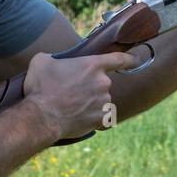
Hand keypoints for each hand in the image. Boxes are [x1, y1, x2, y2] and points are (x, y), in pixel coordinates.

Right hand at [22, 51, 137, 138]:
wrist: (41, 116)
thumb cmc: (40, 87)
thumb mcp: (41, 61)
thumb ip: (53, 57)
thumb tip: (52, 61)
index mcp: (93, 65)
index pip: (119, 59)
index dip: (129, 59)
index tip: (135, 60)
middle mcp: (103, 83)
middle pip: (103, 83)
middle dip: (90, 86)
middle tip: (71, 92)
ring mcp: (103, 102)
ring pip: (101, 100)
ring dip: (90, 102)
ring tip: (71, 106)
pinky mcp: (100, 119)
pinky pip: (101, 117)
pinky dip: (92, 118)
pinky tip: (78, 118)